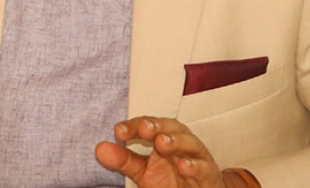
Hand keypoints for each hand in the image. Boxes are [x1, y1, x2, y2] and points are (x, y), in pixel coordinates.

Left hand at [95, 116, 232, 187]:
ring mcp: (198, 159)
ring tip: (162, 142)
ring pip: (191, 144)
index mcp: (166, 139)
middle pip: (172, 128)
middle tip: (143, 128)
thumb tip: (99, 149)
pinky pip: (205, 168)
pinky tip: (183, 166)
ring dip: (176, 141)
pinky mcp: (210, 176)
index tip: (118, 131)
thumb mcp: (144, 172)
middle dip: (158, 126)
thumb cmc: (172, 182)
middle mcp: (183, 145)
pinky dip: (194, 166)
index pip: (149, 126)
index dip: (134, 126)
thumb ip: (124, 160)